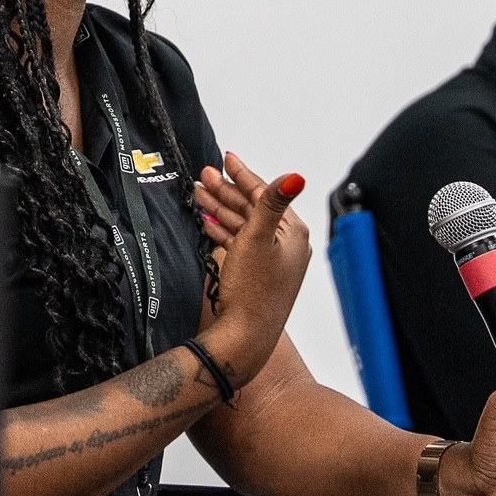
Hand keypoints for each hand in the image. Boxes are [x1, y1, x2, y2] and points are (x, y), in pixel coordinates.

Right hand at [193, 152, 311, 388]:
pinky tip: (208, 223)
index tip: (226, 159)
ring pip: (243, 225)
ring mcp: (272, 261)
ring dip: (220, 209)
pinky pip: (239, 243)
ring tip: (199, 194)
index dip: (243, 175)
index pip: (265, 194)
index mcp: (293, 233)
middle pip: (253, 208)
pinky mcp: (257, 274)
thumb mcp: (258, 237)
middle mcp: (286, 246)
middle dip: (226, 190)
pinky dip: (223, 231)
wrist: (244, 336)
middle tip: (204, 175)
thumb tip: (296, 176)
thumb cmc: (254, 291)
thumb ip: (271, 203)